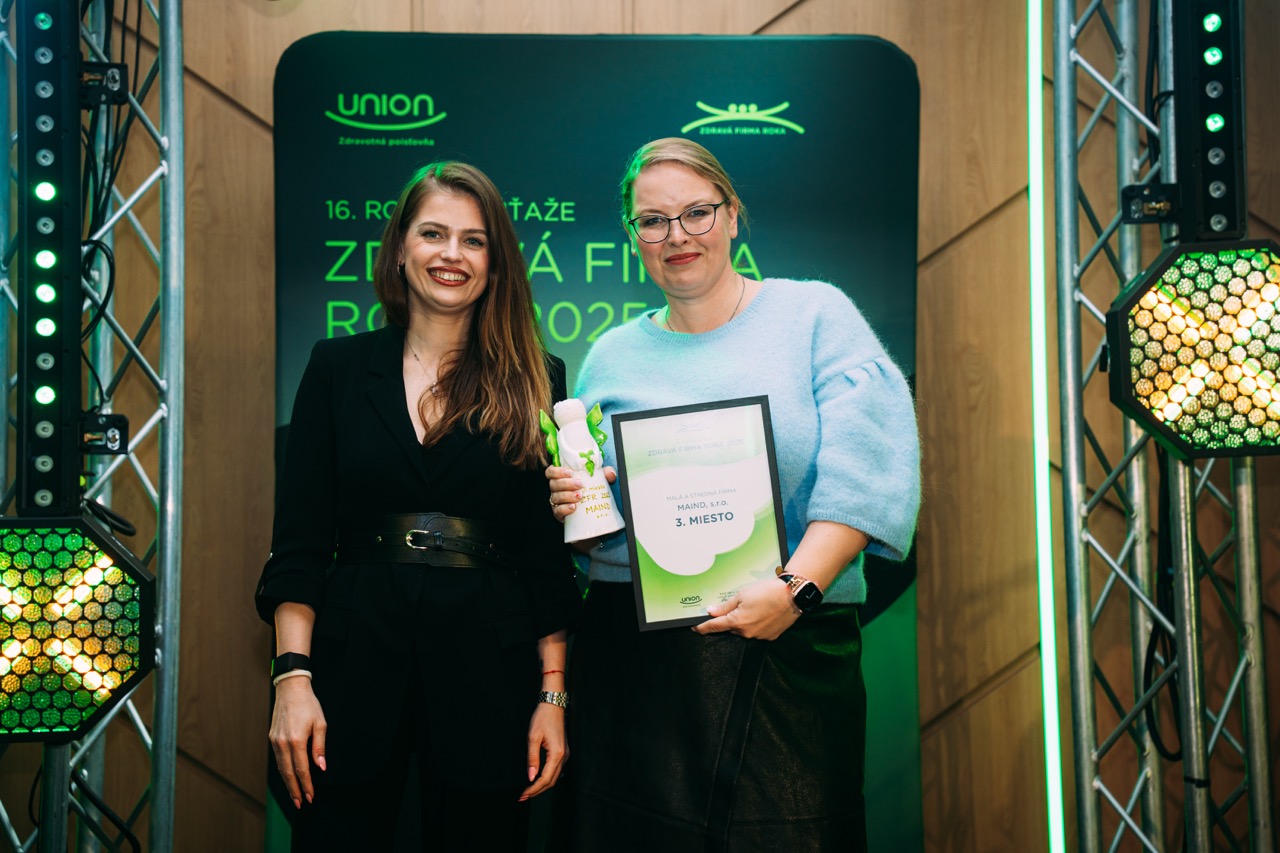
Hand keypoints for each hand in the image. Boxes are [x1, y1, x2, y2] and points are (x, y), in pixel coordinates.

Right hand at [269, 677, 326, 808]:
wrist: (290, 689)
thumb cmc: (308, 704)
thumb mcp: (320, 724)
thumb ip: (320, 748)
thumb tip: (321, 767)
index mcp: (296, 740)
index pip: (301, 769)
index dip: (306, 785)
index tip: (310, 796)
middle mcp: (283, 743)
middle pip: (288, 773)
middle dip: (295, 790)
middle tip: (301, 803)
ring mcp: (275, 741)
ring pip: (281, 768)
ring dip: (288, 783)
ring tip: (295, 795)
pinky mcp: (271, 738)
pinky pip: (278, 759)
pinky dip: (283, 771)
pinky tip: (288, 777)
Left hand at [519, 701, 567, 800]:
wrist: (553, 705)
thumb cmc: (543, 718)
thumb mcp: (533, 738)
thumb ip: (532, 759)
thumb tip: (530, 777)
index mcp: (557, 754)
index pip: (545, 779)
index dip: (534, 789)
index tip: (523, 794)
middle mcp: (564, 756)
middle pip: (552, 781)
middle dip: (537, 790)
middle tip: (523, 796)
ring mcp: (565, 754)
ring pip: (554, 777)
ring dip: (542, 785)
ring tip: (528, 790)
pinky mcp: (563, 752)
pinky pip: (556, 770)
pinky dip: (546, 778)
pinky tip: (537, 779)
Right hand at [545, 464, 615, 521]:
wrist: (591, 515)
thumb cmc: (591, 492)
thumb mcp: (599, 481)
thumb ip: (605, 474)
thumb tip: (610, 474)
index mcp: (562, 478)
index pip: (551, 472)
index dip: (557, 471)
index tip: (570, 472)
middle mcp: (556, 489)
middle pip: (553, 484)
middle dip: (566, 483)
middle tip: (580, 484)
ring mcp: (557, 502)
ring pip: (556, 497)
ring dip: (567, 495)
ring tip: (580, 496)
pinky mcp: (559, 514)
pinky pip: (558, 511)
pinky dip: (565, 508)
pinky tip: (573, 507)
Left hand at [693, 577, 799, 639]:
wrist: (792, 595)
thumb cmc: (767, 591)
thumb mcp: (741, 594)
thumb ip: (725, 606)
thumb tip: (711, 612)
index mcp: (737, 622)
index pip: (714, 627)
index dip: (703, 627)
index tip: (695, 629)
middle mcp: (746, 633)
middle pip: (730, 628)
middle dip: (729, 620)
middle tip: (736, 607)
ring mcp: (759, 636)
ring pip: (744, 631)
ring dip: (744, 622)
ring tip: (754, 607)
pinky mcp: (770, 637)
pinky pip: (757, 632)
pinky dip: (756, 624)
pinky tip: (763, 613)